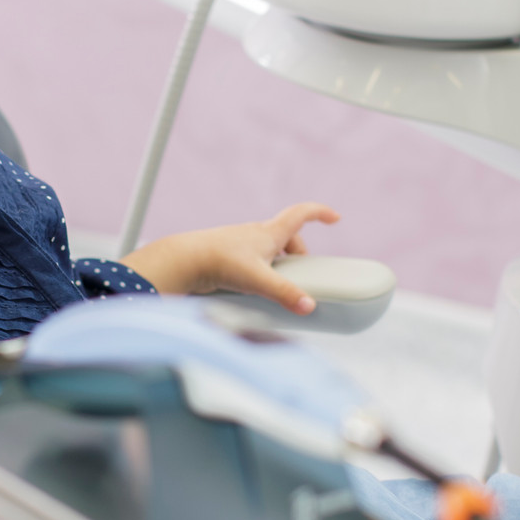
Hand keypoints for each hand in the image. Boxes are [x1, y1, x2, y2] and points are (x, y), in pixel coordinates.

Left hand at [120, 202, 339, 313]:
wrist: (184, 261)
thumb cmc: (220, 262)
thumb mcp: (259, 280)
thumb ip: (285, 294)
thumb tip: (308, 306)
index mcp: (269, 232)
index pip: (301, 214)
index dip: (320, 213)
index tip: (335, 218)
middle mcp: (255, 233)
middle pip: (287, 236)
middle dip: (298, 253)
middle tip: (300, 273)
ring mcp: (240, 243)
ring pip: (268, 248)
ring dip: (278, 261)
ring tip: (276, 282)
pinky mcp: (227, 256)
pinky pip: (252, 258)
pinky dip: (260, 268)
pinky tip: (253, 287)